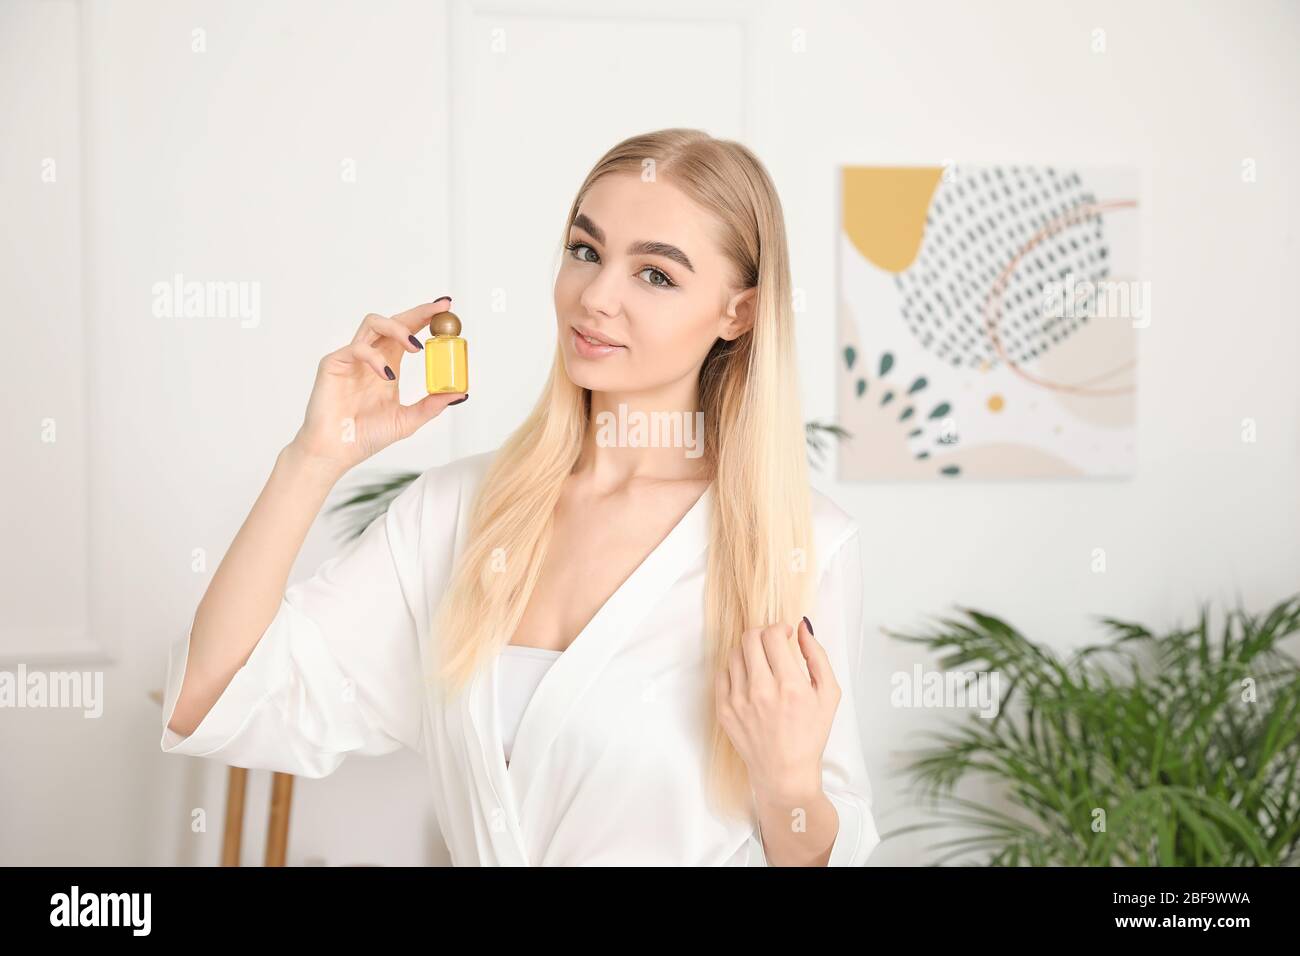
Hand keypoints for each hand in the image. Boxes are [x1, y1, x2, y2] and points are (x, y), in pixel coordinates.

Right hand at [288, 299, 466, 474]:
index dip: (426, 319)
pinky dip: (375, 358)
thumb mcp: (407, 420)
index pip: (408, 333)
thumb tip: (460, 393)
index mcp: (388, 365)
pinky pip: (357, 349)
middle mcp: (370, 357)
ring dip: (398, 328)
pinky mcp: (333, 364)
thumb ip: (431, 405)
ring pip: (373, 323)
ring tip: (416, 346)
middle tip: (440, 310)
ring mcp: (351, 358)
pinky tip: (387, 375)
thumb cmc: (366, 436)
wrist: (336, 452)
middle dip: (418, 312)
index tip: (448, 311)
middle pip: (394, 321)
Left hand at [715, 617, 840, 806]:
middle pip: (750, 638)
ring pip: (735, 653)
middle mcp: (761, 690)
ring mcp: (739, 701)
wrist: (785, 772)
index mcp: (790, 685)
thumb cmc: (810, 735)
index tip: (785, 633)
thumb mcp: (829, 695)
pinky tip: (749, 680)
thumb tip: (803, 628)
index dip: (779, 627)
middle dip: (763, 633)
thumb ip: (817, 656)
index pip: (772, 635)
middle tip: (771, 643)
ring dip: (749, 651)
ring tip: (761, 664)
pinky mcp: (724, 710)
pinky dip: (736, 670)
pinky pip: (722, 673)